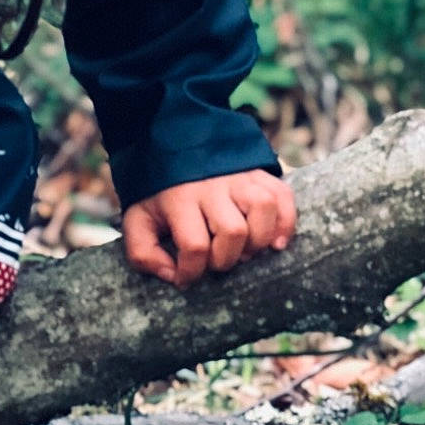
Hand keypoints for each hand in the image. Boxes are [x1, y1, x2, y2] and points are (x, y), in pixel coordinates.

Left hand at [121, 169, 296, 287]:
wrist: (171, 145)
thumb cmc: (159, 193)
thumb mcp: (138, 219)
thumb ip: (143, 252)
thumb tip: (173, 276)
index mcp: (178, 198)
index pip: (194, 244)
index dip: (192, 271)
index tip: (187, 278)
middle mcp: (211, 186)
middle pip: (233, 230)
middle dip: (227, 258)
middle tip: (218, 261)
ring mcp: (238, 177)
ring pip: (263, 207)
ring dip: (259, 239)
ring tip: (246, 251)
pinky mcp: (258, 174)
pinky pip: (283, 195)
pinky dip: (286, 222)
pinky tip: (275, 242)